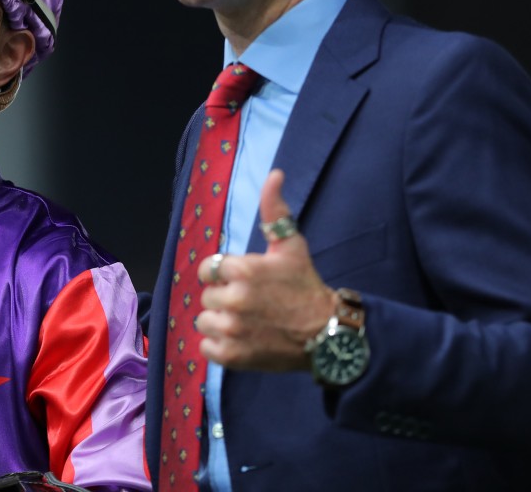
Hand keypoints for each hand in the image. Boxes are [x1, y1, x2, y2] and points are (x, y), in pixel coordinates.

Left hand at [195, 169, 335, 371]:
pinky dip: (219, 346)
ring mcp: (232, 329)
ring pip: (204, 321)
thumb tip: (274, 174)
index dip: (223, 274)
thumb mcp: (291, 245)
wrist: (326, 333)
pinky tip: (242, 339)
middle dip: (225, 297)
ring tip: (247, 322)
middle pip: (208, 295)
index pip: (209, 268)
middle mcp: (234, 298)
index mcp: (242, 269)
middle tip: (252, 303)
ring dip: (221, 322)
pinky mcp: (232, 355)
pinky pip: (206, 347)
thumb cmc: (305, 286)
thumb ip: (274, 210)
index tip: (242, 281)